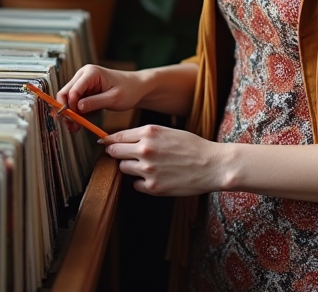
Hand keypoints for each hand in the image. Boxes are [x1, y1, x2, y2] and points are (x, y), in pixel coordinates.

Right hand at [56, 65, 145, 132]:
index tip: (74, 121)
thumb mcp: (113, 99)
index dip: (70, 106)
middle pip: (65, 93)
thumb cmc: (129, 90)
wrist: (136, 87)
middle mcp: (83, 75)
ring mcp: (82, 82)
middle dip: (67, 111)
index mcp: (90, 73)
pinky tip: (85, 119)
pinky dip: (78, 112)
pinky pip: (75, 102)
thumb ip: (95, 102)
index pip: (72, 90)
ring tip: (77, 127)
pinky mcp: (84, 89)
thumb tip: (78, 108)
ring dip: (72, 113)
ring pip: (68, 99)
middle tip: (72, 127)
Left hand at [102, 125, 223, 196]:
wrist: (212, 165)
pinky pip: (136, 185)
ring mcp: (148, 169)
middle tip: (122, 156)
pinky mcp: (153, 187)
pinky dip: (142, 182)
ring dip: (130, 168)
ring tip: (147, 166)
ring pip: (123, 169)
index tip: (105, 144)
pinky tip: (155, 177)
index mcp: (148, 132)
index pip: (116, 137)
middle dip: (116, 154)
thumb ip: (145, 135)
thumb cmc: (192, 146)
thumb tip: (122, 140)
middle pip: (114, 152)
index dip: (109, 141)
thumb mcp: (167, 131)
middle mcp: (145, 149)